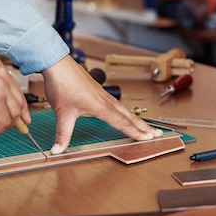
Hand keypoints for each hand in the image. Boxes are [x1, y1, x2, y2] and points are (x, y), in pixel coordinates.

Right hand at [0, 59, 28, 137]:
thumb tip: (1, 107)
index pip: (16, 88)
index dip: (20, 105)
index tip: (23, 116)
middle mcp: (2, 75)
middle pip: (19, 101)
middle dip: (17, 117)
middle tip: (17, 128)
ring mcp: (0, 89)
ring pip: (14, 113)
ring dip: (3, 125)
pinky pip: (4, 123)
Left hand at [42, 56, 162, 154]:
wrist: (58, 64)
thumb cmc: (62, 84)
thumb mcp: (62, 113)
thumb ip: (62, 134)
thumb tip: (57, 150)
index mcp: (100, 106)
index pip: (122, 122)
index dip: (136, 132)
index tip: (148, 139)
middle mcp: (105, 100)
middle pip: (129, 116)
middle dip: (144, 127)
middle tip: (158, 134)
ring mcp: (103, 95)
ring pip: (125, 110)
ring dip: (137, 120)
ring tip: (147, 127)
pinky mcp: (99, 91)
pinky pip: (118, 105)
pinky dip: (126, 112)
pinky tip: (125, 114)